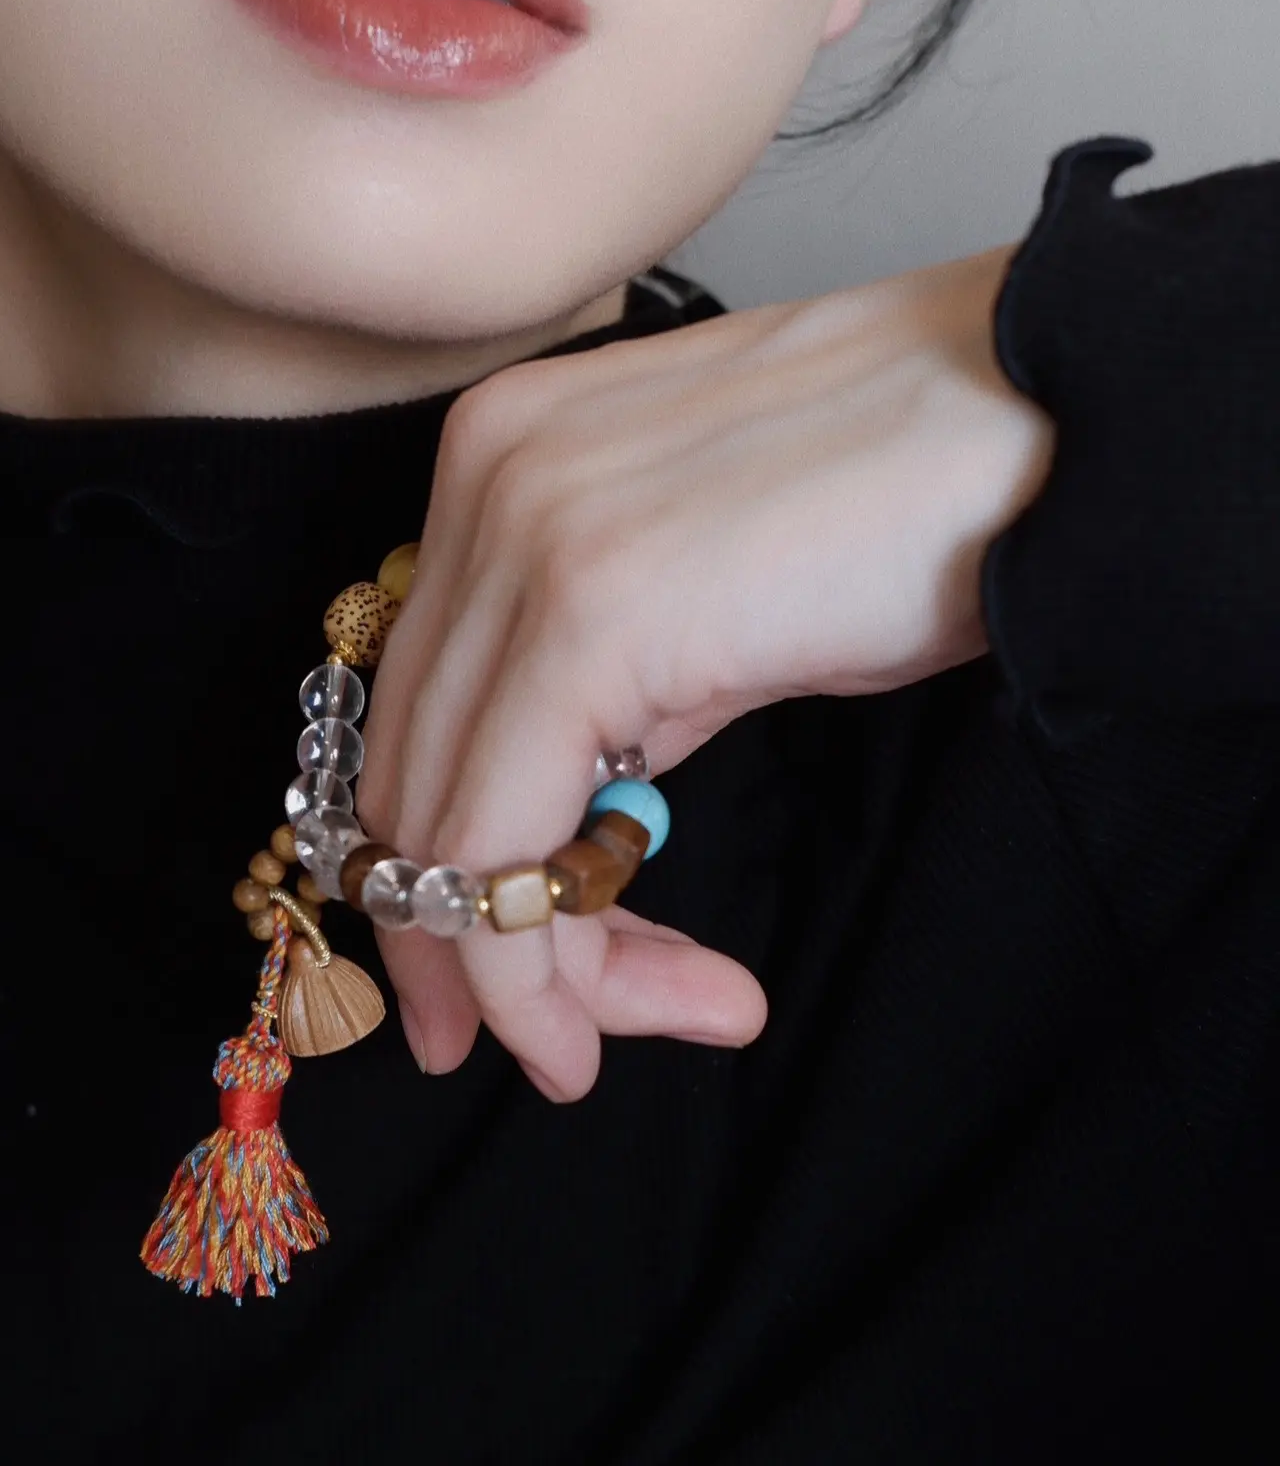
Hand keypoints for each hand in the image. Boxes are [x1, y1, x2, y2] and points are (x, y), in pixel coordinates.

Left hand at [355, 243, 1050, 1101]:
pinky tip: (611, 1018)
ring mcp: (521, 532)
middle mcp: (479, 479)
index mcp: (498, 456)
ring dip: (520, 975)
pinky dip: (534, 963)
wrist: (1054, 417)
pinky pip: (499, 845)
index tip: (493, 991)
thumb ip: (615, 697)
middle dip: (473, 943)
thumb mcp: (717, 603)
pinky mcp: (588, 609)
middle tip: (555, 1047)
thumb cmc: (925, 500)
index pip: (420, 709)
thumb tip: (563, 840)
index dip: (441, 871)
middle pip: (411, 774)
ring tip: (615, 1040)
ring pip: (441, 831)